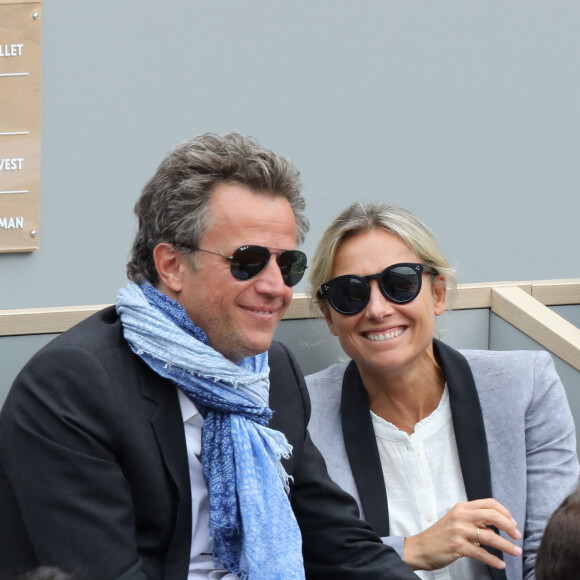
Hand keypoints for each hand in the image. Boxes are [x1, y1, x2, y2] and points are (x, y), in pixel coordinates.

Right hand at [402, 498, 521, 570]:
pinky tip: (501, 564)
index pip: (489, 503)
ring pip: (490, 536)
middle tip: (517, 536)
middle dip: (509, 526)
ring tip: (516, 552)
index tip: (512, 523)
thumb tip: (494, 527)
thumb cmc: (439, 536)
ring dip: (507, 545)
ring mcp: (459, 531)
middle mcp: (461, 516)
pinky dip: (494, 560)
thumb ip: (473, 521)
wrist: (420, 547)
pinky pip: (482, 553)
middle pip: (492, 515)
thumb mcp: (455, 521)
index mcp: (462, 508)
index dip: (505, 512)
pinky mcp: (458, 546)